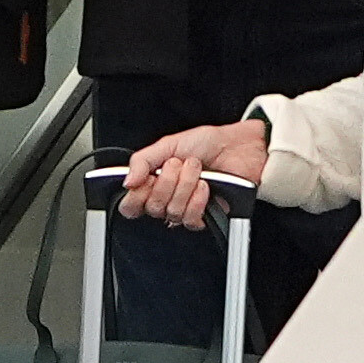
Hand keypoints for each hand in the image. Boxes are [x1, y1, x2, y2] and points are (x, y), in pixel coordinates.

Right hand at [119, 117, 270, 226]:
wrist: (236, 146)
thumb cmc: (206, 143)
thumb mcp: (167, 144)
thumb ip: (141, 161)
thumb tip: (127, 181)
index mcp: (152, 182)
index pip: (130, 205)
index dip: (135, 196)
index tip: (146, 178)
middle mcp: (166, 198)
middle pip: (152, 208)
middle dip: (166, 182)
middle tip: (177, 165)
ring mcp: (185, 208)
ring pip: (172, 212)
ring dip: (185, 186)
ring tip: (196, 169)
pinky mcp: (204, 216)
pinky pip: (191, 220)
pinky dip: (197, 201)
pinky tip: (204, 186)